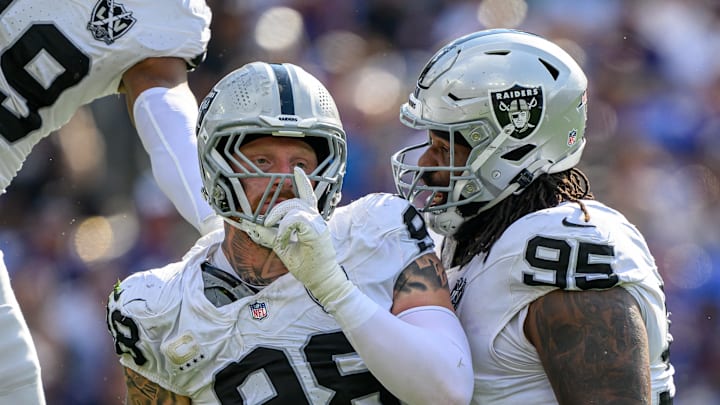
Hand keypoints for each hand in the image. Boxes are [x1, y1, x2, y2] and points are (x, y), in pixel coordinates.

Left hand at [264, 167, 353, 306]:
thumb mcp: (284, 248)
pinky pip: (295, 219)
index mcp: (311, 221)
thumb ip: (272, 235)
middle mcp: (316, 219)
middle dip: (277, 209)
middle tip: (266, 223)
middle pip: (295, 201)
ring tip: (277, 234)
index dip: (303, 182)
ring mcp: (318, 224)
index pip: (308, 196)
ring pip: (294, 208)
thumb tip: (256, 227)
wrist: (320, 280)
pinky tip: (285, 239)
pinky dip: (285, 228)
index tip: (297, 170)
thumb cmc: (308, 265)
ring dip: (279, 218)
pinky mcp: (317, 230)